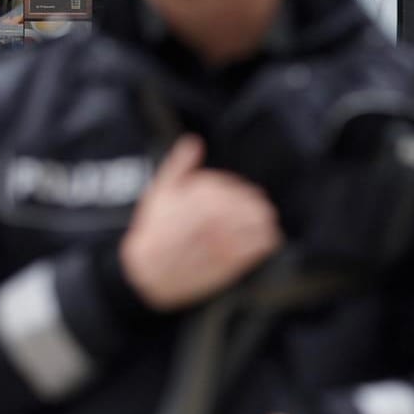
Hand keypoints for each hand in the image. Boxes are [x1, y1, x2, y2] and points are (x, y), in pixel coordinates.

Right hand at [120, 136, 282, 310]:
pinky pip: (259, 248)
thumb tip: (193, 142)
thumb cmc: (154, 230)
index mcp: (202, 198)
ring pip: (259, 225)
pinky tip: (266, 240)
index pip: (239, 191)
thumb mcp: (160, 191)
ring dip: (263, 222)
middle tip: (258, 209)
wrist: (147, 272)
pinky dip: (266, 242)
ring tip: (264, 221)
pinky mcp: (230, 262)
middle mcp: (216, 218)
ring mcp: (224, 240)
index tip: (245, 196)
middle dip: (255, 207)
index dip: (243, 194)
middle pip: (253, 207)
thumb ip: (179, 164)